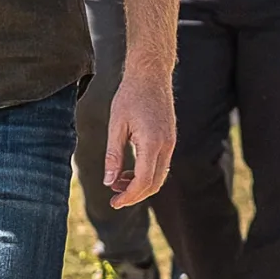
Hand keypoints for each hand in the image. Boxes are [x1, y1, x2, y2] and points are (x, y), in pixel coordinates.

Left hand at [104, 66, 175, 206]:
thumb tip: (108, 182)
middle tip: (115, 199)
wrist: (151, 75)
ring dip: (140, 185)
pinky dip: (146, 174)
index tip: (114, 203)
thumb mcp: (116, 125)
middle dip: (135, 195)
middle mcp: (166, 145)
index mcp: (152, 143)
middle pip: (154, 183)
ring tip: (117, 183)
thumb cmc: (130, 96)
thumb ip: (113, 155)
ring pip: (159, 176)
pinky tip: (129, 172)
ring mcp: (171, 143)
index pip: (143, 181)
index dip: (129, 196)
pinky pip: (160, 165)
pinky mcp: (170, 139)